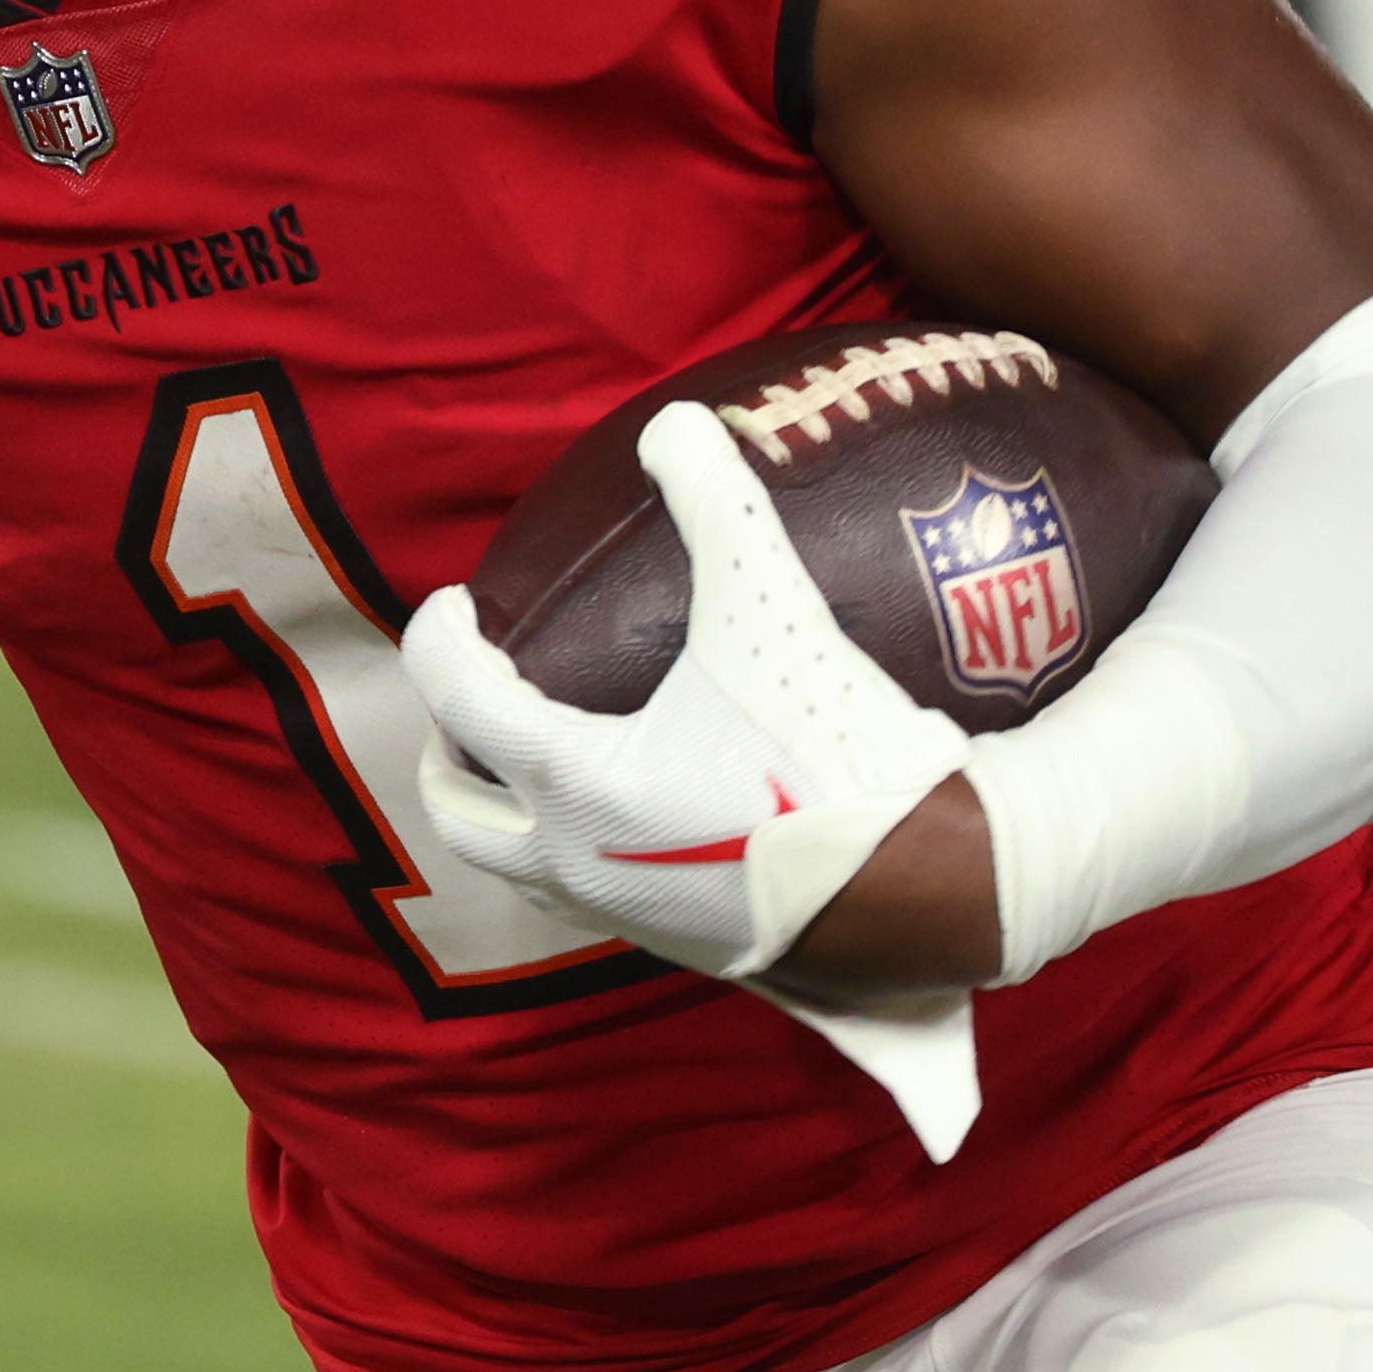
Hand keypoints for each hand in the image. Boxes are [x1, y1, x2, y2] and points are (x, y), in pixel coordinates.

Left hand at [401, 403, 979, 985]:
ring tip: (537, 758)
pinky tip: (639, 810)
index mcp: (572, 782)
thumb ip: (717, 506)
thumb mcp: (769, 609)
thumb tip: (674, 424)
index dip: (441, 639)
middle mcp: (576, 862)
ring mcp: (627, 918)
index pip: (458, 699)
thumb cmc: (835, 749)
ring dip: (512, 816)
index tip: (454, 606)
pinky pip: (602, 897)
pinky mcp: (683, 948)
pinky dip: (586, 851)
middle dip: (447, 755)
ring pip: (526, 873)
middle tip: (472, 701)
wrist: (931, 886)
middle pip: (459, 818)